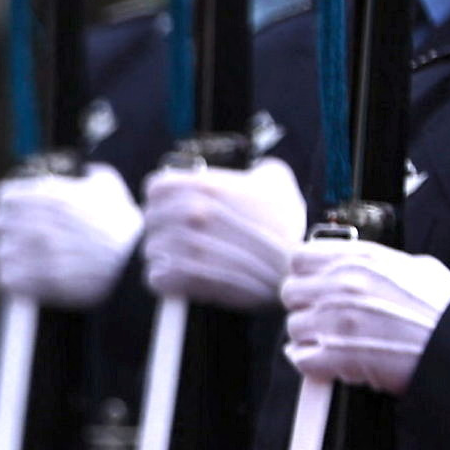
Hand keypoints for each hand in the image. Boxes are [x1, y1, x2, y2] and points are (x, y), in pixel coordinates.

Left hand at [0, 164, 142, 308]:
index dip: (8, 205)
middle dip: (8, 230)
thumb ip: (90, 173)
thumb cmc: (121, 225)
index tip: (16, 214)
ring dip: (10, 257)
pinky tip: (27, 279)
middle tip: (21, 238)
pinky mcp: (34, 279)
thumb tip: (84, 170)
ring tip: (26, 261)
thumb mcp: (108, 187)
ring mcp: (33, 252)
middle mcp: (36, 222)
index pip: (2, 196)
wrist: (131, 263)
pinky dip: (12, 280)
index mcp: (48, 197)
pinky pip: (4, 278)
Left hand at [142, 159, 306, 310]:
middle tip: (177, 237)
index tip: (172, 208)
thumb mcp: (277, 181)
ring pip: (153, 249)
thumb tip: (251, 170)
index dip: (162, 198)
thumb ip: (255, 170)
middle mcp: (195, 213)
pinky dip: (164, 279)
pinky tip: (180, 278)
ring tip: (181, 258)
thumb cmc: (286, 223)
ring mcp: (191, 246)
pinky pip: (158, 276)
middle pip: (151, 219)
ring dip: (163, 255)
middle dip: (161, 228)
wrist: (297, 266)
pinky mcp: (191, 278)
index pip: (156, 188)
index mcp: (208, 186)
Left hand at [282, 237, 449, 393]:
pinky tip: (332, 362)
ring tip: (336, 342)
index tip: (314, 284)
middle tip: (325, 318)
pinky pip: (301, 357)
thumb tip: (353, 263)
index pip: (300, 257)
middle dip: (305, 306)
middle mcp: (343, 286)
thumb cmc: (444, 311)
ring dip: (310, 337)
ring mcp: (336, 321)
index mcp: (361, 261)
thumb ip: (376, 263)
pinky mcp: (335, 355)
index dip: (305, 273)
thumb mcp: (416, 268)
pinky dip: (312, 363)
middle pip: (291, 292)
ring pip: (294, 327)